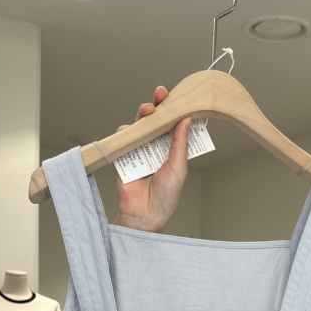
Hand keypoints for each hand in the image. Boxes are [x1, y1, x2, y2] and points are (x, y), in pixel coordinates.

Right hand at [113, 86, 190, 233]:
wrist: (145, 214)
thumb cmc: (166, 196)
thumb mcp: (178, 167)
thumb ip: (180, 143)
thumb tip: (187, 119)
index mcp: (172, 151)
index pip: (174, 125)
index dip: (175, 111)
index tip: (177, 97)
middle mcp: (156, 149)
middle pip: (156, 121)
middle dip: (158, 106)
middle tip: (160, 96)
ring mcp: (140, 151)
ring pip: (140, 125)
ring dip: (143, 115)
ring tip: (148, 111)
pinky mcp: (125, 155)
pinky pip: (124, 137)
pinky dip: (127, 131)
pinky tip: (133, 130)